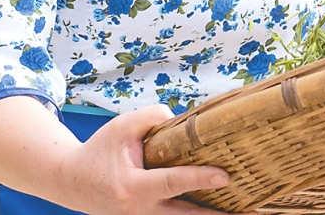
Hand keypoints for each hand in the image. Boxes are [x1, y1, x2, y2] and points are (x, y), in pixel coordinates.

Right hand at [51, 105, 230, 214]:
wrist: (72, 182)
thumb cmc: (98, 151)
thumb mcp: (122, 126)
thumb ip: (154, 118)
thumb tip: (186, 121)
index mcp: (133, 187)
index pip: (172, 183)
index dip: (200, 179)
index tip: (226, 176)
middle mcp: (141, 210)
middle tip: (252, 211)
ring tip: (247, 211)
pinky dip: (199, 211)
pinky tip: (224, 207)